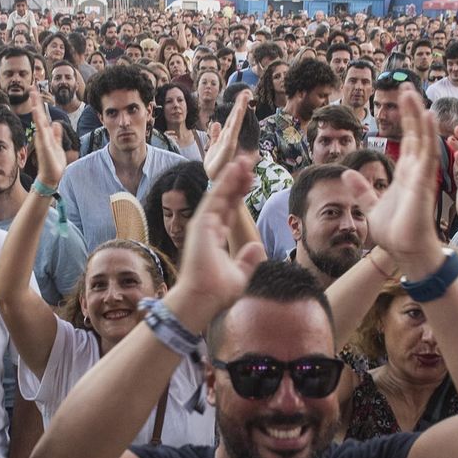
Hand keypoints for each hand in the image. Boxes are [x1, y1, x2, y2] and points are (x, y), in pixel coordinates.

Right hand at [29, 99, 66, 186]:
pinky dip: (38, 119)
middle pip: (38, 114)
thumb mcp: (57, 144)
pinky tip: (36, 110)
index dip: (40, 104)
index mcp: (46, 133)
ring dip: (36, 106)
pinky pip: (40, 129)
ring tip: (33, 93)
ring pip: (38, 118)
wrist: (52, 176)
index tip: (36, 93)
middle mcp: (42, 134)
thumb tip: (56, 123)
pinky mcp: (44, 143)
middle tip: (32, 87)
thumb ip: (56, 134)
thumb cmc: (54, 162)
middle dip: (35, 100)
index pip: (42, 115)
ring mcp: (42, 138)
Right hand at [164, 160, 265, 329]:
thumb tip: (257, 247)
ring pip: (220, 194)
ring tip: (245, 160)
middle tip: (249, 163)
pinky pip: (214, 197)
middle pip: (225, 198)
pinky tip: (233, 169)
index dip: (240, 194)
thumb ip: (247, 260)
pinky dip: (224, 182)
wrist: (204, 298)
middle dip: (237, 180)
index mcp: (216, 238)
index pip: (230, 210)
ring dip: (232, 176)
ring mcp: (203, 224)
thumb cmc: (217, 291)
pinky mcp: (200, 223)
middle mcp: (208, 228)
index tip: (251, 181)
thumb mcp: (240, 274)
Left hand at [202, 89, 248, 181]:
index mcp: (225, 136)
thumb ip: (215, 135)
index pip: (231, 120)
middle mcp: (229, 137)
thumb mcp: (213, 146)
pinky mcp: (229, 145)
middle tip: (245, 92)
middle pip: (235, 118)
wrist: (214, 178)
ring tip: (244, 97)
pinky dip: (237, 119)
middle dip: (240, 105)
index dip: (236, 108)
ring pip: (235, 122)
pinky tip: (239, 110)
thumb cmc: (216, 165)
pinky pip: (233, 129)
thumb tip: (215, 123)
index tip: (241, 96)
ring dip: (239, 109)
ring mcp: (230, 140)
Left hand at [353, 88, 443, 273]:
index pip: (409, 140)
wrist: (403, 252)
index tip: (403, 98)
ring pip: (423, 138)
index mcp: (406, 175)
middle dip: (412, 110)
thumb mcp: (371, 206)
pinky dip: (429, 135)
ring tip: (412, 92)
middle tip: (406, 86)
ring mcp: (421, 175)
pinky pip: (428, 155)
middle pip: (416, 133)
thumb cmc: (394, 233)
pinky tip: (429, 116)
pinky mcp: (423, 183)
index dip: (407, 119)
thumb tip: (346, 173)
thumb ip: (362, 189)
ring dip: (418, 115)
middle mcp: (416, 171)